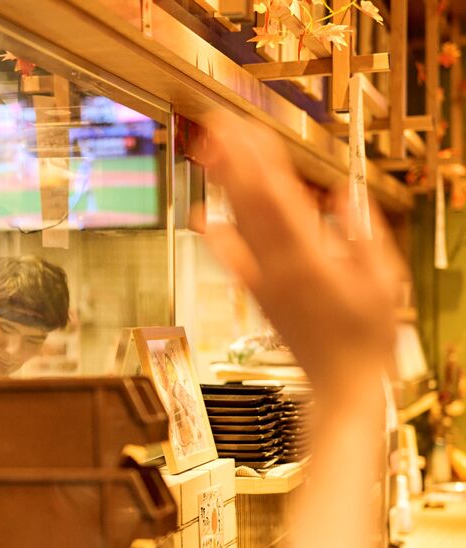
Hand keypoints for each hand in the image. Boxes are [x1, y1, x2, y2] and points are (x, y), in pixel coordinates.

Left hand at [198, 113, 401, 400]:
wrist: (340, 386)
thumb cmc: (368, 336)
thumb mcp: (383, 282)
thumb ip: (363, 236)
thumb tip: (345, 195)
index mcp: (309, 258)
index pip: (278, 197)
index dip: (259, 161)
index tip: (248, 129)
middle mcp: (277, 266)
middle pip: (250, 202)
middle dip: (234, 161)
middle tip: (216, 124)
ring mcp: (262, 281)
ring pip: (237, 223)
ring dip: (223, 186)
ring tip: (208, 152)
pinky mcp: (257, 294)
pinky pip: (232, 259)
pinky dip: (215, 235)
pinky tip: (203, 215)